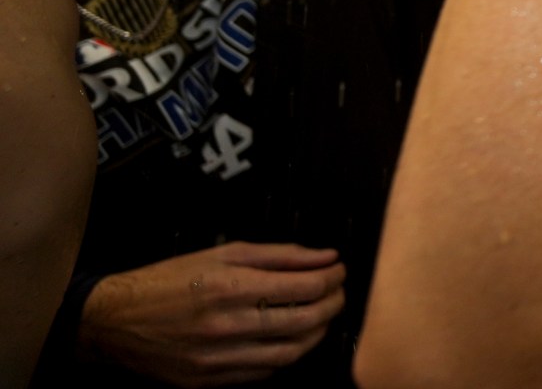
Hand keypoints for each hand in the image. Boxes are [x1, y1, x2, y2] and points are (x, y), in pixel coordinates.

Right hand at [82, 243, 345, 387]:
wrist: (112, 320)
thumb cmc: (167, 280)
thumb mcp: (222, 254)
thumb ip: (280, 255)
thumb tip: (326, 256)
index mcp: (229, 287)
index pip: (304, 287)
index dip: (332, 279)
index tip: (339, 270)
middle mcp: (224, 325)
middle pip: (303, 322)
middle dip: (332, 306)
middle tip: (337, 293)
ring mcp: (215, 358)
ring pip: (289, 353)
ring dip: (315, 335)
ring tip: (319, 317)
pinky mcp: (207, 380)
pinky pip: (262, 373)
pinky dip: (284, 356)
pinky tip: (288, 338)